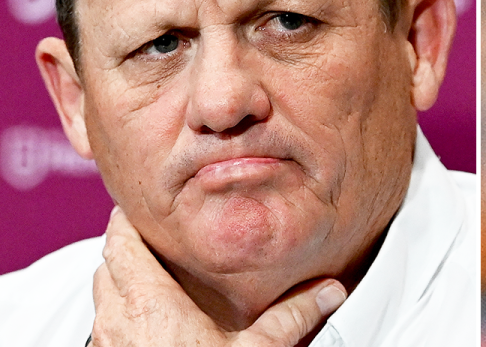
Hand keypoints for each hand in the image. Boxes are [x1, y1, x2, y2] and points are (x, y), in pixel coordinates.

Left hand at [90, 207, 345, 346]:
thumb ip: (291, 316)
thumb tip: (326, 292)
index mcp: (149, 302)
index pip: (121, 242)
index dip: (129, 220)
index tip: (143, 209)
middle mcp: (118, 321)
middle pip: (106, 265)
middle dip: (126, 247)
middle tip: (153, 239)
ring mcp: (108, 346)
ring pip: (103, 299)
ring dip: (121, 283)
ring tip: (152, 280)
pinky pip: (106, 330)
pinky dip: (121, 316)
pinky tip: (150, 328)